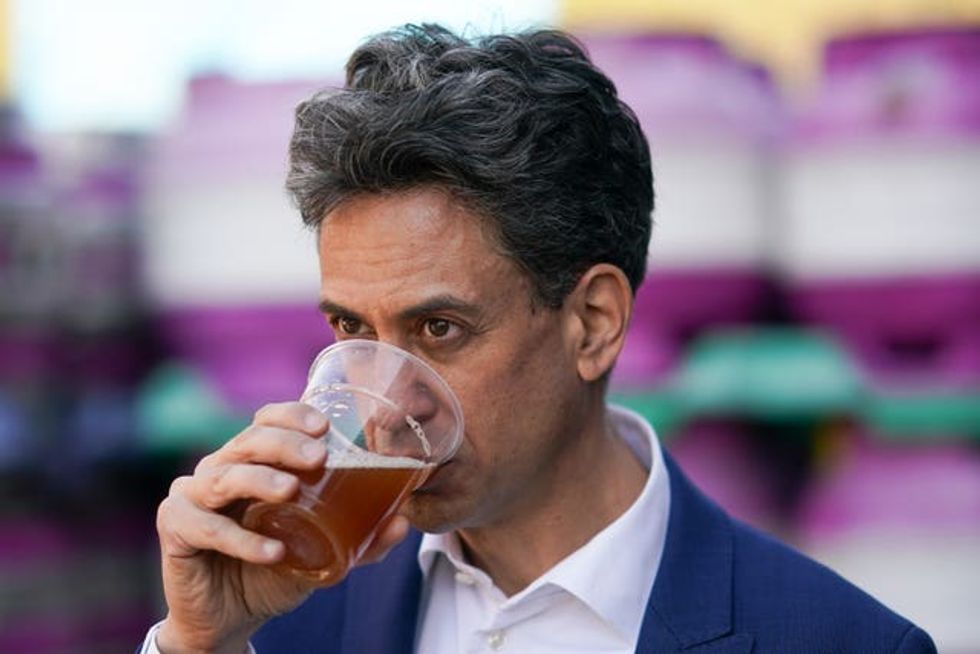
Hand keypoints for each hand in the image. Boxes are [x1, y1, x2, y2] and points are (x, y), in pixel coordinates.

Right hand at [154, 401, 410, 652]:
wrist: (228, 619)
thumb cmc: (272, 571)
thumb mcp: (322, 553)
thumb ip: (360, 539)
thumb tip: (403, 523)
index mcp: (252, 462)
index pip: (266, 421)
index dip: (291, 416)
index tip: (324, 426)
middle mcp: (220, 469)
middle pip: (247, 441)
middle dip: (283, 443)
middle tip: (317, 457)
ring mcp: (193, 496)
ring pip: (223, 476)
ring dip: (259, 480)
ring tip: (291, 491)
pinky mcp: (175, 529)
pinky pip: (206, 528)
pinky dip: (240, 540)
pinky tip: (272, 552)